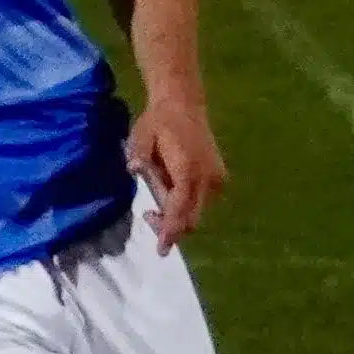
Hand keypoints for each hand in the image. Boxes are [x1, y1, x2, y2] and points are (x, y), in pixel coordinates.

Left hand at [130, 99, 228, 244]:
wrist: (183, 103)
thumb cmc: (158, 121)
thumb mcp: (142, 137)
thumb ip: (140, 156)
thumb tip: (134, 170)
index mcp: (188, 170)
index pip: (180, 209)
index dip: (170, 230)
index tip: (162, 250)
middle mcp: (208, 178)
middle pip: (191, 218)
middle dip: (171, 227)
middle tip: (148, 215)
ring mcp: (216, 179)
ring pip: (197, 212)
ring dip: (178, 215)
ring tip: (156, 198)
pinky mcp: (219, 177)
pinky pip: (202, 202)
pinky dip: (186, 205)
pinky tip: (171, 190)